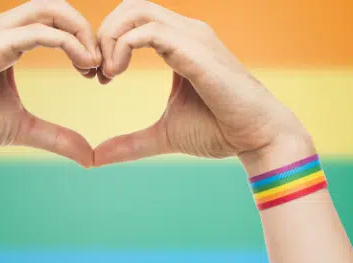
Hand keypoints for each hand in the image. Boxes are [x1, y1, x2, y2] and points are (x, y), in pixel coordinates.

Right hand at [0, 0, 101, 167]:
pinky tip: (84, 66)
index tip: (95, 71)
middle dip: (85, 30)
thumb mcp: (23, 128)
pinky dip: (67, 44)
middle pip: (54, 5)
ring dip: (80, 34)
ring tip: (94, 65)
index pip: (52, 18)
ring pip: (49, 11)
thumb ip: (57, 137)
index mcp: (5, 38)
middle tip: (101, 64)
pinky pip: (37, 33)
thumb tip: (89, 157)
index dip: (81, 38)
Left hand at [92, 0, 312, 169]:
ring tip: (105, 74)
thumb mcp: (163, 135)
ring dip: (109, 39)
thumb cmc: (219, 131)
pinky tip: (116, 74)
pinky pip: (148, 31)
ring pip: (135, 11)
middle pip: (130, 7)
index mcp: (180, 42)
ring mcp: (192, 37)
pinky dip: (122, 47)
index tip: (97, 77)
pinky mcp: (195, 51)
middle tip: (94, 72)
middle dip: (103, 34)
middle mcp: (186, 32)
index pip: (133, 19)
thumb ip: (130, 143)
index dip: (107, 42)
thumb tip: (95, 158)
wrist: (257, 138)